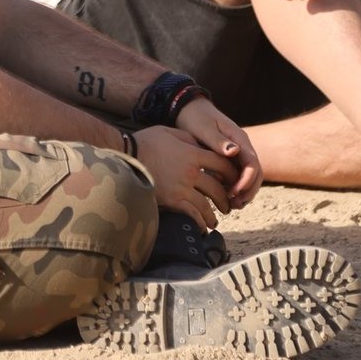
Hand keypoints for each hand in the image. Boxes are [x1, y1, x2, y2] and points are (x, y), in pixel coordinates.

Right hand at [130, 125, 246, 227]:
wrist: (126, 154)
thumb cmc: (146, 142)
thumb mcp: (170, 132)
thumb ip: (189, 138)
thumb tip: (201, 146)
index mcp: (193, 154)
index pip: (222, 165)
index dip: (232, 174)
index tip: (234, 181)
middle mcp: (191, 172)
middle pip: (218, 188)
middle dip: (225, 199)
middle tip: (227, 205)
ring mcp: (181, 187)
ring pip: (206, 205)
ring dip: (213, 215)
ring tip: (214, 220)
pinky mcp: (171, 200)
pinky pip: (191, 214)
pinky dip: (199, 222)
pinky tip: (201, 227)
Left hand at [174, 99, 261, 209]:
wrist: (188, 110)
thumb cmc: (195, 118)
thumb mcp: (203, 128)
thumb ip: (218, 141)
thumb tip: (234, 151)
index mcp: (239, 139)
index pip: (252, 163)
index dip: (247, 180)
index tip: (234, 193)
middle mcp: (242, 147)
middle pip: (255, 173)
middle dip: (248, 191)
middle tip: (235, 205)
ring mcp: (236, 154)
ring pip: (247, 178)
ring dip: (243, 193)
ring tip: (231, 206)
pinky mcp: (228, 160)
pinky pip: (236, 177)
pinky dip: (234, 190)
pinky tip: (224, 199)